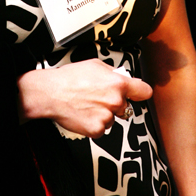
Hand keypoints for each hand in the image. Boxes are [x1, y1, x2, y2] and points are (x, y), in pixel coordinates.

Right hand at [17, 59, 152, 138]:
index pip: (144, 91)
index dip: (140, 92)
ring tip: (88, 104)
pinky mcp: (97, 130)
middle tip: (99, 97)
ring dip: (104, 114)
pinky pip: (102, 128)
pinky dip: (95, 123)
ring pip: (113, 118)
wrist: (51, 93)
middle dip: (115, 103)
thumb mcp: (95, 65)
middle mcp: (115, 101)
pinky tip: (85, 113)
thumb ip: (112, 72)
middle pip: (126, 107)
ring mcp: (107, 117)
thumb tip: (121, 76)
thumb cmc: (69, 78)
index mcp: (118, 83)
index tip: (139, 94)